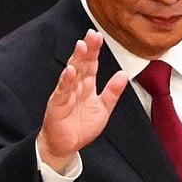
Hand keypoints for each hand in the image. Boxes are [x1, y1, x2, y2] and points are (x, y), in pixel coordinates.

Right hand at [37, 29, 128, 172]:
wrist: (66, 146)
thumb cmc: (81, 127)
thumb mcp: (103, 109)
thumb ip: (112, 91)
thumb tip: (123, 73)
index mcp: (87, 86)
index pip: (91, 64)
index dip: (95, 51)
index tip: (98, 36)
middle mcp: (76, 86)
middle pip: (82, 64)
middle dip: (87, 49)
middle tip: (92, 35)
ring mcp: (66, 94)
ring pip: (72, 73)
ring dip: (76, 60)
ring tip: (81, 46)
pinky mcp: (58, 105)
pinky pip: (63, 91)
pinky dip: (66, 81)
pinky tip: (70, 70)